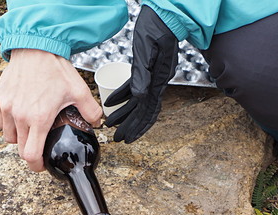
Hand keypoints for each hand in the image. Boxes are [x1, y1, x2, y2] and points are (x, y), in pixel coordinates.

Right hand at [0, 49, 102, 171]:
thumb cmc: (54, 68)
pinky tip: (19, 117)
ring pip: (9, 137)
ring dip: (19, 139)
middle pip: (20, 149)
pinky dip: (8, 125)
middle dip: (30, 152)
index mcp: (39, 118)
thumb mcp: (79, 90)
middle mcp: (20, 116)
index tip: (42, 165)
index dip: (36, 166)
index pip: (31, 155)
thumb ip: (91, 111)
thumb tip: (96, 123)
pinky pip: (0, 122)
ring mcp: (7, 108)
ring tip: (30, 130)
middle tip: (39, 147)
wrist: (35, 47)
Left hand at [104, 6, 177, 142]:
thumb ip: (142, 75)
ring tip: (113, 124)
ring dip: (126, 114)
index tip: (128, 137)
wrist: (166, 14)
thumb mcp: (146, 50)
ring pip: (139, 101)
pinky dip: (123, 96)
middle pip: (144, 110)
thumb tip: (138, 97)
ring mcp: (154, 76)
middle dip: (131, 125)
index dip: (138, 125)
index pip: (148, 109)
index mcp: (159, 79)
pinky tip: (112, 101)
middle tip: (118, 138)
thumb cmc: (156, 27)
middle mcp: (158, 81)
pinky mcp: (148, 69)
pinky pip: (134, 87)